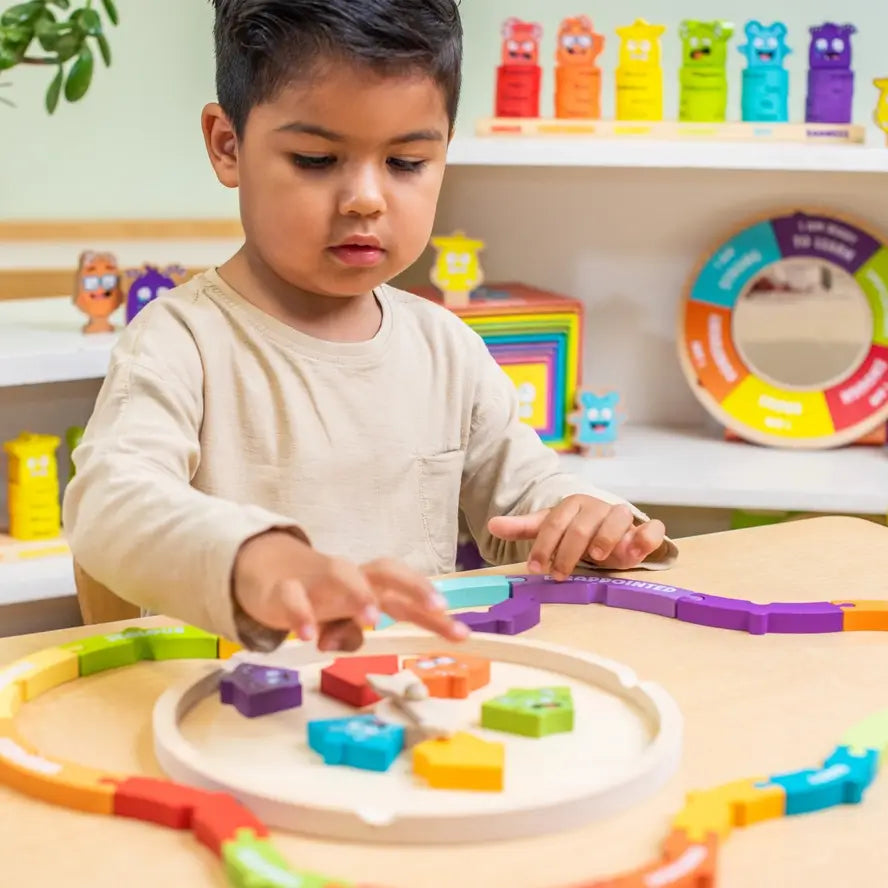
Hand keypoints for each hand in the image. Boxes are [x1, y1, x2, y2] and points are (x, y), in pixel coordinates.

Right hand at [233, 531, 468, 651]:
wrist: (269, 575)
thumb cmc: (318, 599)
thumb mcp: (340, 622)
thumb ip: (351, 635)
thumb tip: (355, 640)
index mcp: (369, 586)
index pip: (407, 596)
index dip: (435, 614)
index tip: (463, 634)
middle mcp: (349, 577)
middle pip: (386, 570)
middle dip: (414, 585)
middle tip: (437, 606)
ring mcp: (317, 579)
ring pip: (341, 574)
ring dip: (359, 594)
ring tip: (373, 619)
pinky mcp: (285, 588)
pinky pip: (294, 597)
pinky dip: (302, 615)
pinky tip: (310, 637)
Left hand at [488, 495, 665, 578]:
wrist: (608, 531)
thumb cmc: (576, 532)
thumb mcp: (549, 529)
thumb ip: (524, 528)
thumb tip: (492, 524)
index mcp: (572, 505)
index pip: (554, 523)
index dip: (543, 546)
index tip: (535, 567)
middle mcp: (597, 508)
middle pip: (581, 525)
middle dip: (568, 551)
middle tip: (559, 574)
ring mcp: (621, 517)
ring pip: (617, 517)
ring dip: (606, 536)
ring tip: (597, 557)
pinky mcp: (643, 529)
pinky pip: (651, 528)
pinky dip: (646, 537)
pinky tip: (636, 551)